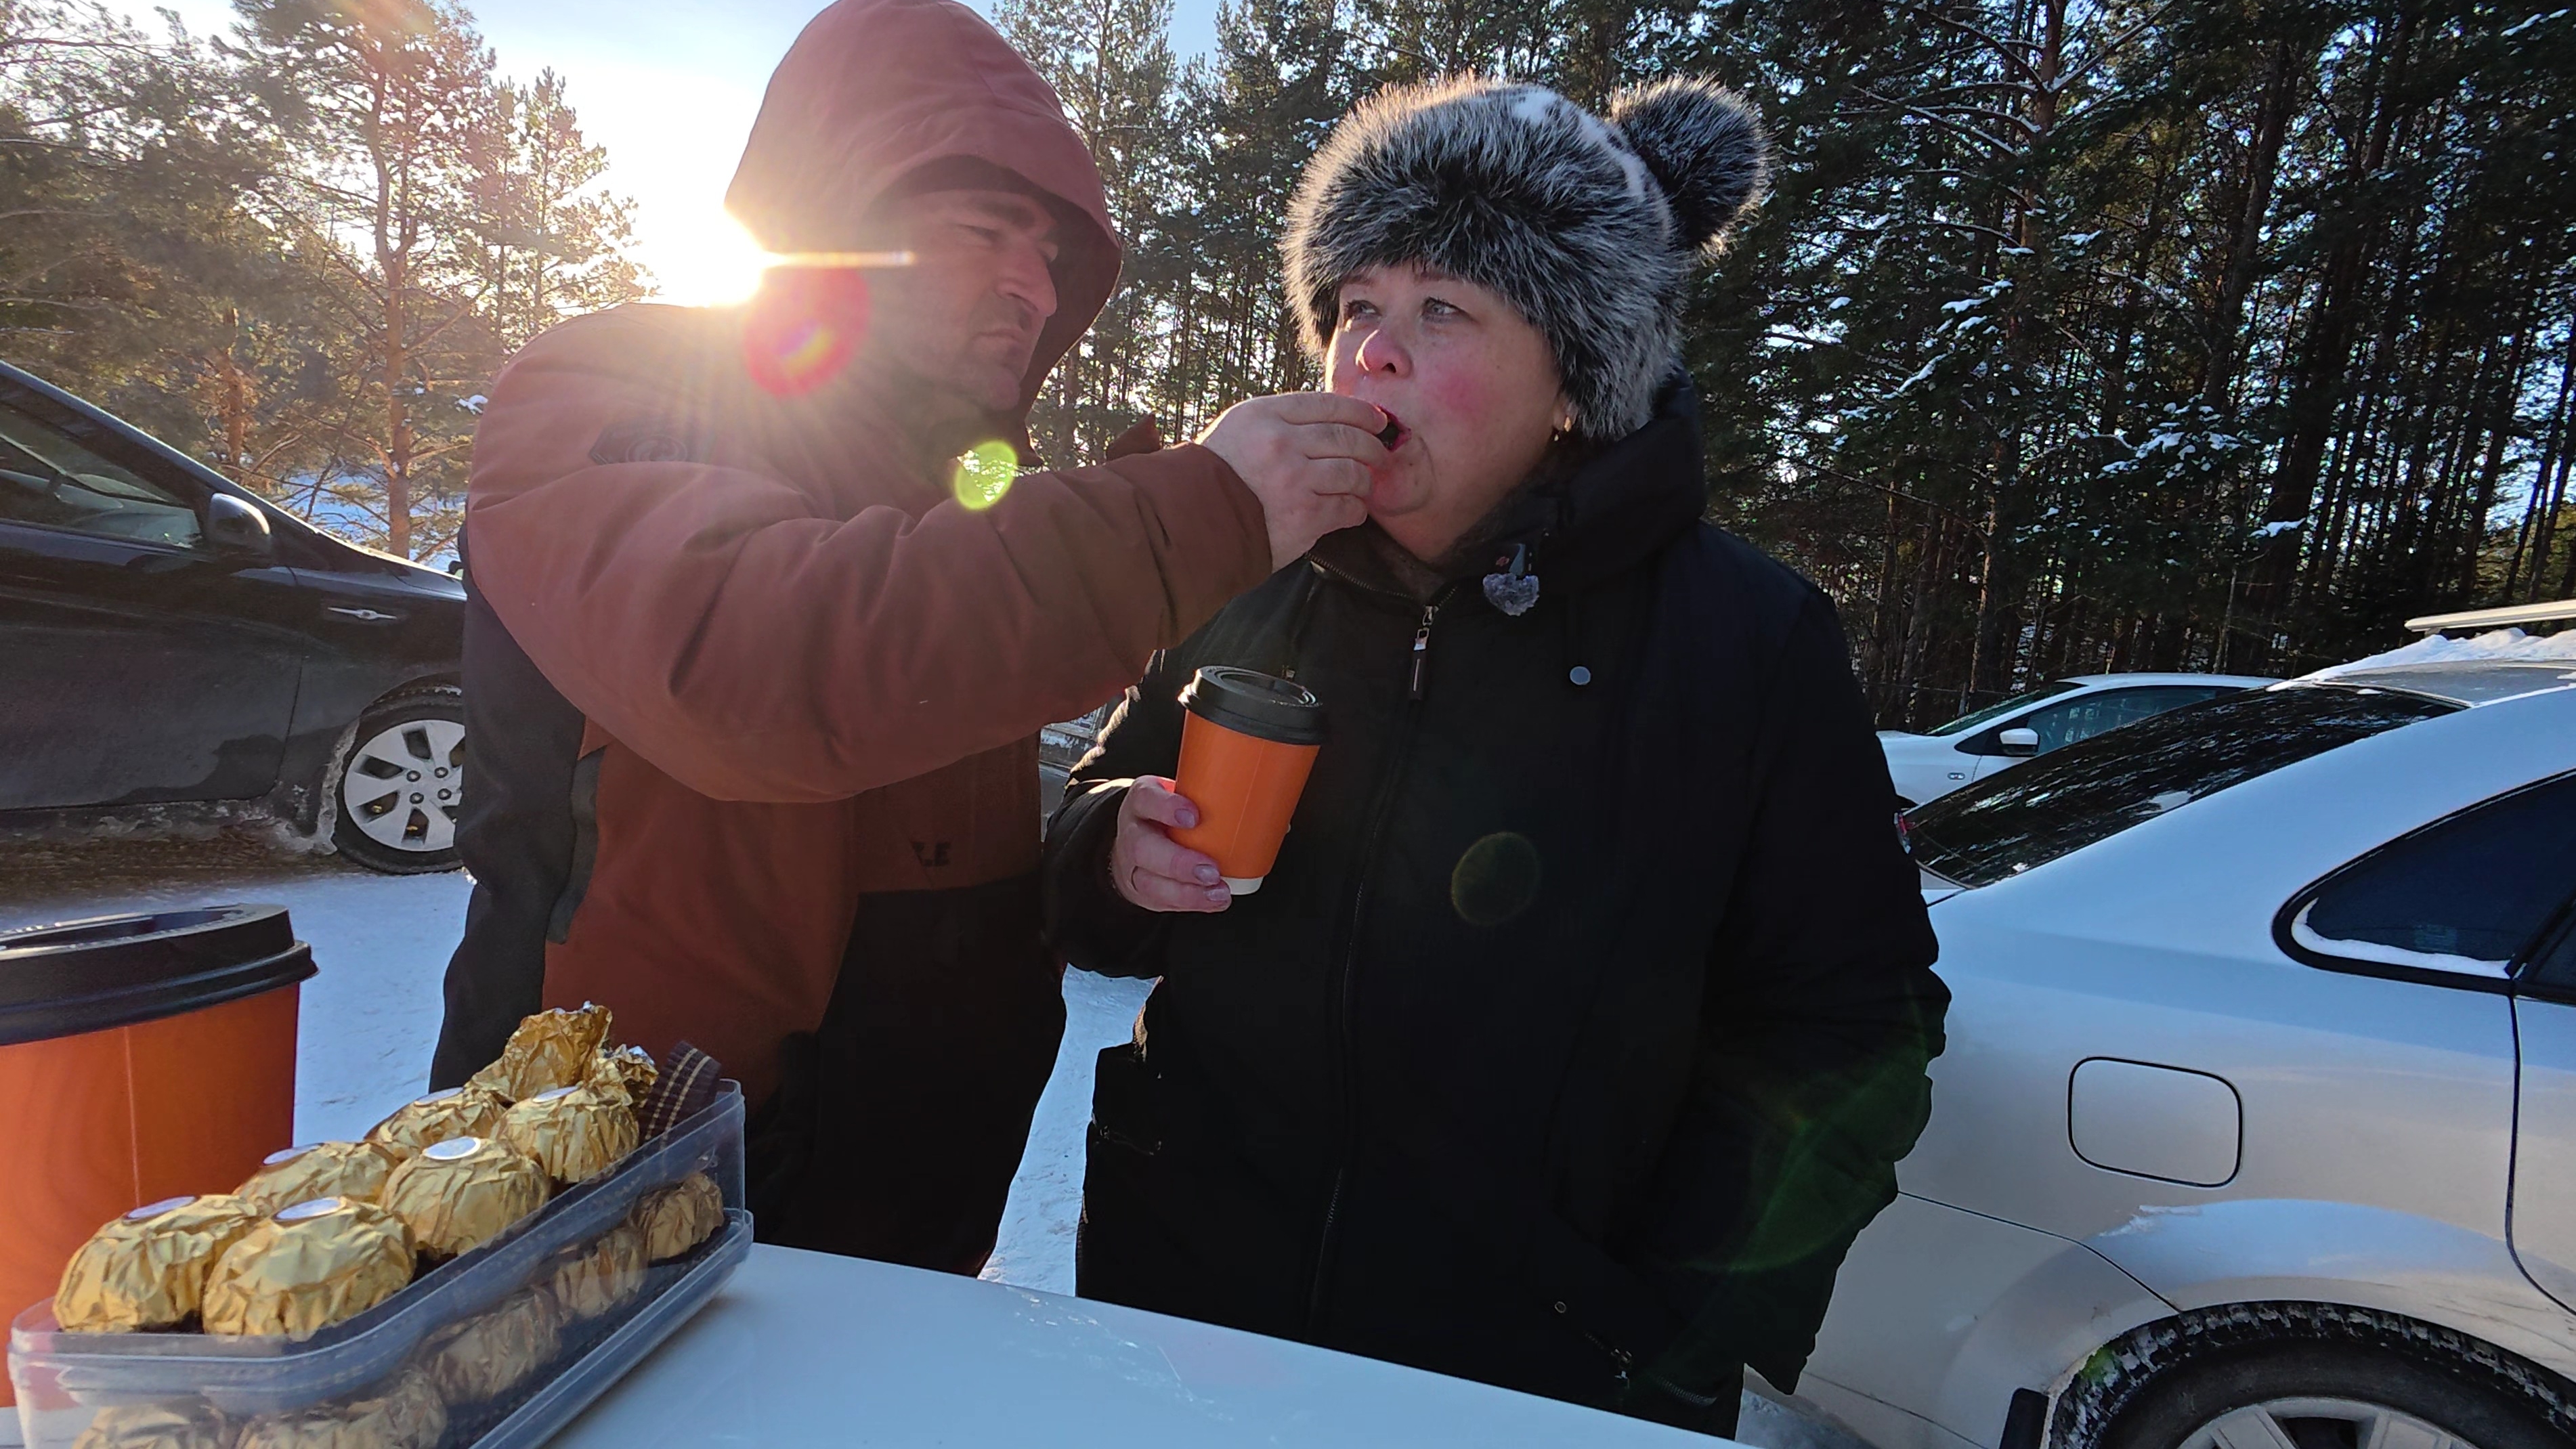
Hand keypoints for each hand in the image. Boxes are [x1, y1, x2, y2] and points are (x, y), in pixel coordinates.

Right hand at [1110, 777, 1230, 912]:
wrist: (1137, 840)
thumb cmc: (1170, 815)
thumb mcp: (1180, 795)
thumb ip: (1210, 796)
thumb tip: (1271, 804)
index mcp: (1142, 801)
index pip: (1145, 798)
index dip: (1166, 808)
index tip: (1194, 817)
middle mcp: (1132, 832)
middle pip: (1142, 848)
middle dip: (1179, 862)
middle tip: (1211, 870)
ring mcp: (1132, 864)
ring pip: (1149, 881)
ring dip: (1186, 891)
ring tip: (1217, 892)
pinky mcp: (1140, 889)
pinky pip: (1160, 900)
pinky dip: (1190, 903)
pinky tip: (1213, 901)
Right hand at [1197, 393, 1386, 569]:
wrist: (1192, 521)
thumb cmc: (1213, 476)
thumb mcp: (1237, 429)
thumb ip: (1276, 421)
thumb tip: (1326, 422)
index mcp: (1265, 415)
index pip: (1327, 404)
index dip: (1360, 412)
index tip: (1377, 420)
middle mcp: (1282, 442)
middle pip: (1346, 437)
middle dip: (1371, 446)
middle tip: (1380, 454)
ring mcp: (1295, 479)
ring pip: (1352, 472)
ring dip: (1365, 480)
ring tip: (1364, 485)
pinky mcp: (1304, 514)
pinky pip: (1346, 507)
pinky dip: (1356, 509)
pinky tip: (1353, 510)